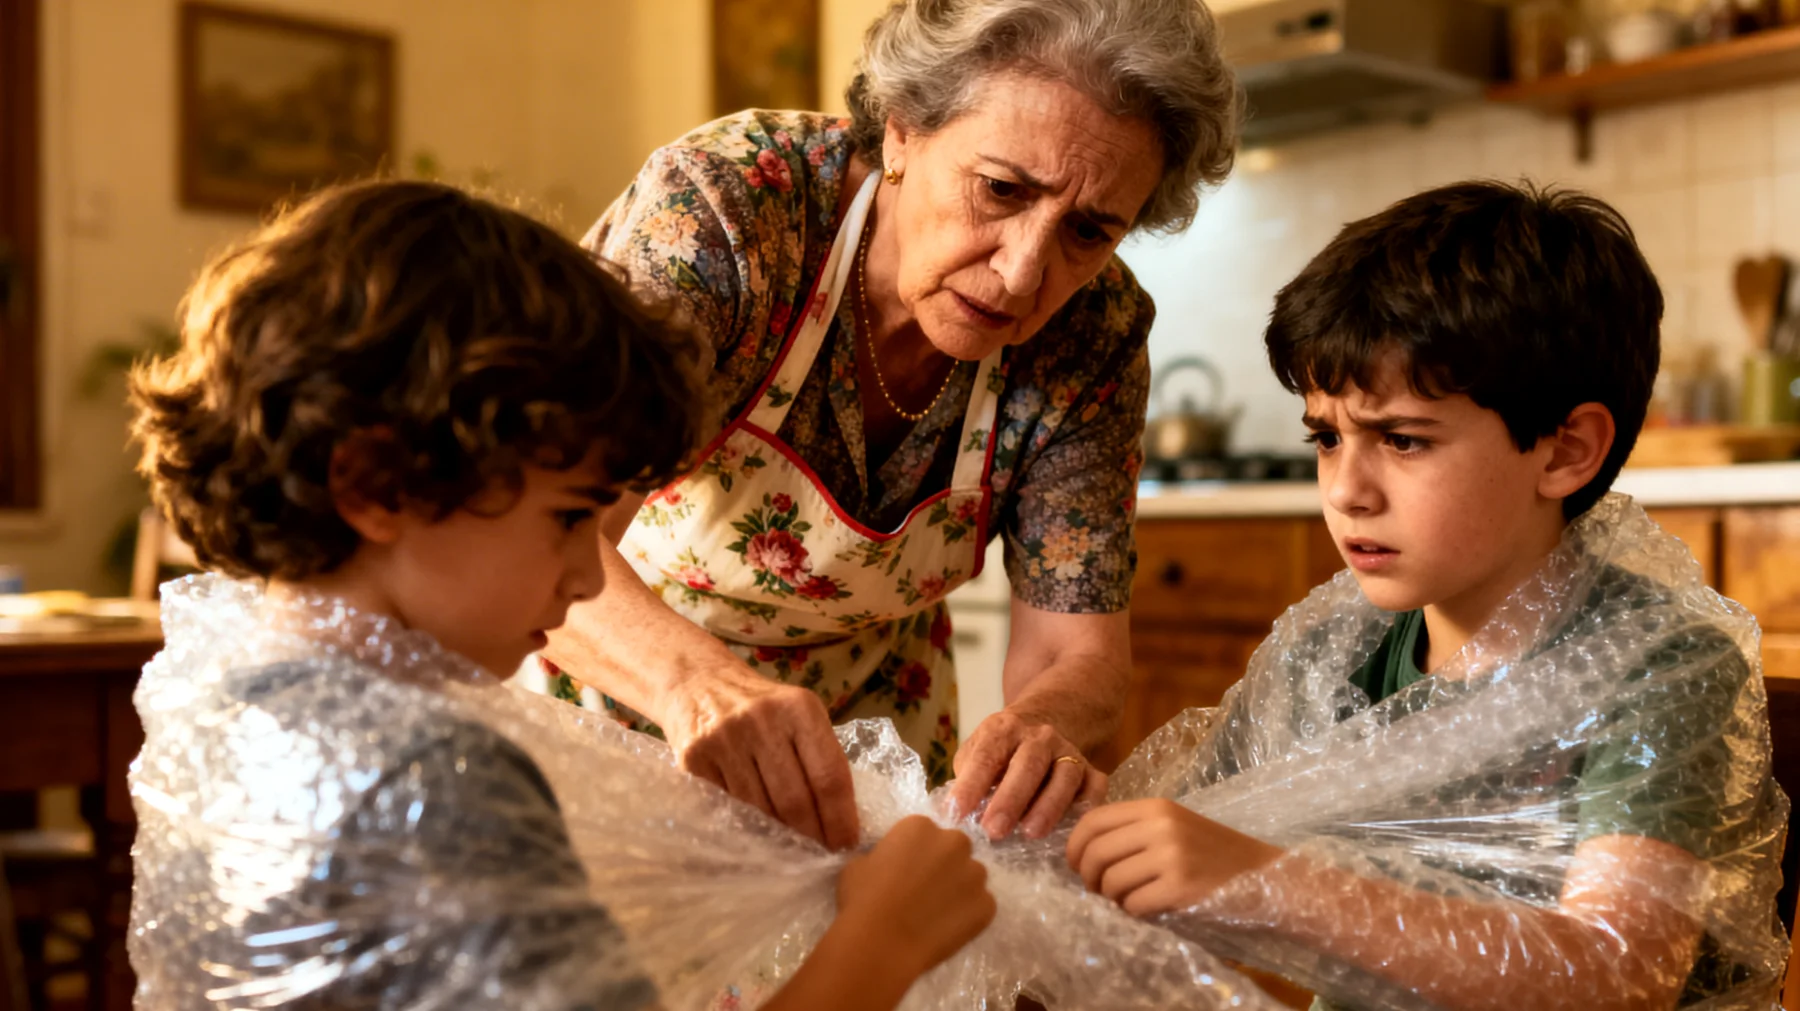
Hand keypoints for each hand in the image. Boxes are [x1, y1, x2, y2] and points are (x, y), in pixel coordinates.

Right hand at [664, 661, 859, 849]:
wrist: (698, 683)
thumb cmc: (761, 707)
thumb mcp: (798, 714)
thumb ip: (819, 755)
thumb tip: (841, 820)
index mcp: (799, 709)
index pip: (829, 776)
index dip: (840, 819)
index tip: (847, 846)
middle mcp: (762, 720)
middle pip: (795, 799)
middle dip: (812, 836)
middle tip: (820, 857)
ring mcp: (724, 739)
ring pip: (760, 809)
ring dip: (778, 837)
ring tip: (790, 851)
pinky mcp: (694, 758)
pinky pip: (727, 807)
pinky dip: (744, 826)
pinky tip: (754, 834)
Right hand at [835, 816, 996, 976]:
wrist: (881, 942)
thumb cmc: (862, 899)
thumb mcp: (858, 865)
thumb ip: (881, 856)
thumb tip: (888, 864)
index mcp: (921, 826)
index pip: (925, 833)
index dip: (916, 854)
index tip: (906, 872)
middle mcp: (954, 842)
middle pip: (955, 849)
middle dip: (944, 865)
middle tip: (925, 891)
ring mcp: (975, 874)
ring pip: (972, 877)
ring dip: (959, 889)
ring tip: (937, 913)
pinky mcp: (987, 905)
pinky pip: (981, 906)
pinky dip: (969, 916)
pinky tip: (947, 929)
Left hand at [946, 709, 1106, 840]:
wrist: (1046, 720)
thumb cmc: (1002, 749)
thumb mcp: (978, 749)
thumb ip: (968, 775)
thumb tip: (953, 813)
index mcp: (1004, 730)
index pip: (986, 757)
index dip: (970, 785)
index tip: (955, 812)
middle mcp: (1039, 737)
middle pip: (1028, 765)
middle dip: (1010, 799)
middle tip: (993, 830)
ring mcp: (1068, 752)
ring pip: (1064, 777)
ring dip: (1048, 806)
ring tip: (1030, 833)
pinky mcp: (1091, 770)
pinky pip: (1095, 787)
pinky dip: (1087, 806)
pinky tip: (1073, 829)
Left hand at [1065, 799, 1280, 916]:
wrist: (1266, 877)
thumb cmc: (1215, 854)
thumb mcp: (1173, 827)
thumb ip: (1134, 830)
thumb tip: (1082, 851)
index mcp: (1155, 807)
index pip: (1093, 820)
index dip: (1074, 846)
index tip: (1075, 865)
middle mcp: (1160, 825)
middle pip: (1095, 852)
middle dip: (1087, 877)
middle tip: (1097, 890)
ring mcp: (1171, 856)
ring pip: (1110, 881)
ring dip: (1111, 897)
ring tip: (1127, 899)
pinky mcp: (1180, 887)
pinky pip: (1133, 904)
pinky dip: (1133, 912)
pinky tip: (1147, 909)